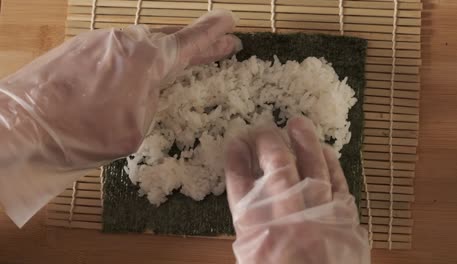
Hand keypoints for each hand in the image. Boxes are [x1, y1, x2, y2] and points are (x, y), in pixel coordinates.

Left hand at [0, 10, 240, 226]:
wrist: (19, 126)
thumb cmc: (81, 134)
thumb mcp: (134, 130)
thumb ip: (151, 102)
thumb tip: (147, 90)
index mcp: (147, 59)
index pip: (191, 42)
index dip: (214, 34)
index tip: (231, 24)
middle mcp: (126, 41)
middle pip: (170, 39)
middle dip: (197, 43)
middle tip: (220, 43)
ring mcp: (100, 40)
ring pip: (142, 44)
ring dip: (162, 54)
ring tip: (176, 65)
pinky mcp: (79, 47)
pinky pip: (118, 49)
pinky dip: (133, 59)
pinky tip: (131, 74)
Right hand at [224, 116, 369, 263]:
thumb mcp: (252, 258)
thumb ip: (250, 227)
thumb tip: (250, 190)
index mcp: (256, 232)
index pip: (240, 184)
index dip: (236, 159)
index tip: (235, 142)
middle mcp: (287, 219)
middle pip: (275, 167)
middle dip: (266, 141)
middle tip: (261, 128)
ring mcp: (320, 217)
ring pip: (311, 167)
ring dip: (304, 141)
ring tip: (297, 122)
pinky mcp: (347, 221)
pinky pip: (340, 184)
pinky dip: (332, 164)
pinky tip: (324, 149)